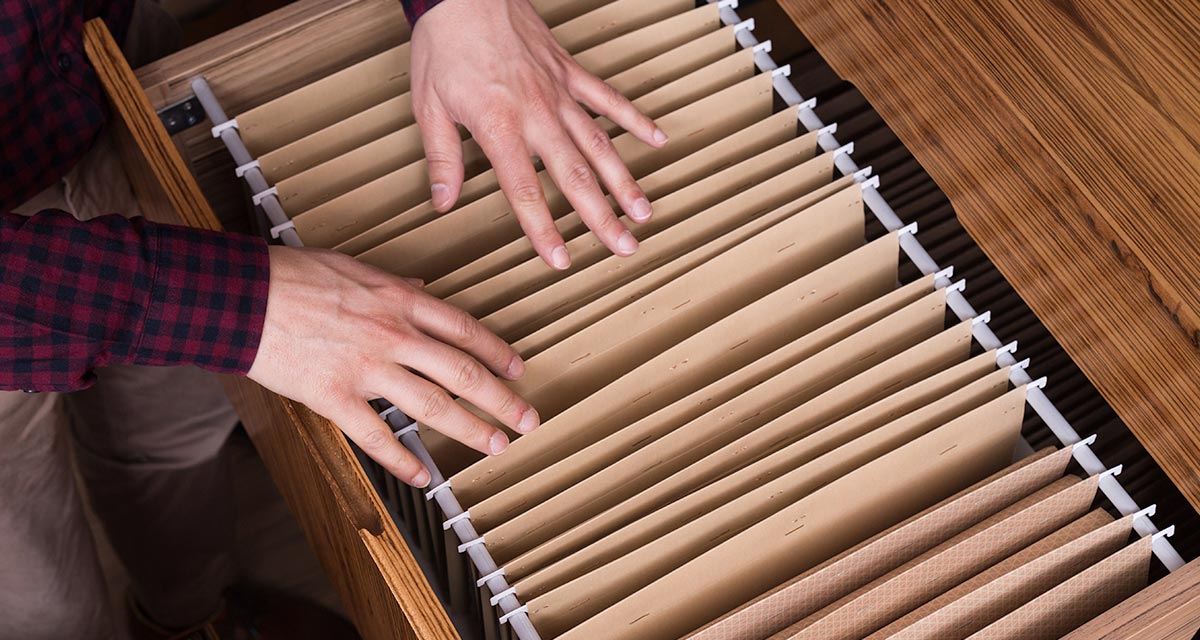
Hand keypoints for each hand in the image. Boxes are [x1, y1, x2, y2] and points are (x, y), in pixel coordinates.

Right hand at [247, 246, 538, 486]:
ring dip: (470, 429)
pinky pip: (376, 436)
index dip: (497, 352)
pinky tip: (422, 476)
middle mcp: (393, 335)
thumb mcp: (354, 268)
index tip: (518, 370)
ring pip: (433, 405)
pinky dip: (402, 461)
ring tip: (494, 445)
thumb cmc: (292, 275)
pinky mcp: (334, 397)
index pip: (464, 329)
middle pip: (462, 371)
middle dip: (501, 399)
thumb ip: (392, 286)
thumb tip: (421, 290)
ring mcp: (366, 368)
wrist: (241, 295)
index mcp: (399, 300)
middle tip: (527, 419)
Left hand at [410, 0, 668, 269]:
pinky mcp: (569, 71)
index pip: (525, 191)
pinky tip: (657, 139)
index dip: (544, 230)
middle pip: (576, 176)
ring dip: (624, 181)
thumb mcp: (429, 105)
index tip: (561, 260)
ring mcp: (559, 92)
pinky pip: (608, 99)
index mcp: (499, 127)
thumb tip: (443, 203)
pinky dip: (634, 119)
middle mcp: (537, 114)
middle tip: (623, 249)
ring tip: (643, 213)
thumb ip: (442, 158)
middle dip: (602, 217)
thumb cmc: (444, 43)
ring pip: (599, 144)